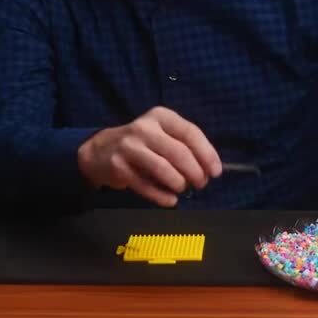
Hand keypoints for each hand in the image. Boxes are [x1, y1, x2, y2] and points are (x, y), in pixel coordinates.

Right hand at [77, 106, 221, 206]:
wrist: (101, 150)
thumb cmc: (143, 143)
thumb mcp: (163, 134)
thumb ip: (185, 145)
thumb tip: (210, 167)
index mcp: (161, 116)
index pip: (190, 132)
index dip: (207, 153)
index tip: (216, 172)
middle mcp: (145, 128)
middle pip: (178, 152)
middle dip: (195, 172)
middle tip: (201, 184)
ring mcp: (129, 146)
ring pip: (163, 168)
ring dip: (179, 183)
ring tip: (183, 189)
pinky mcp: (118, 166)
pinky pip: (145, 185)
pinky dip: (161, 196)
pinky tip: (171, 200)